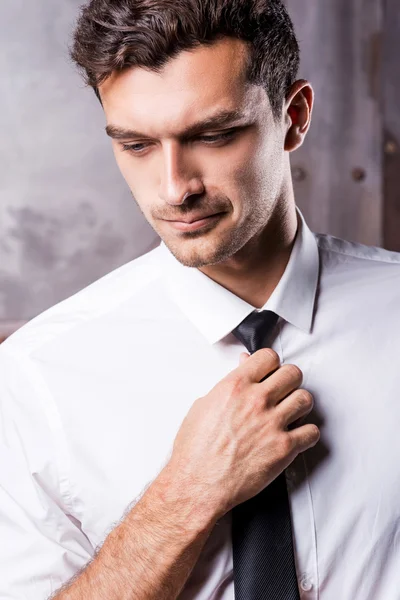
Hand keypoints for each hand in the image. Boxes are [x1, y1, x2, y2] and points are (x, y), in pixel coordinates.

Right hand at [168, 349, 319, 519]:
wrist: (198, 484)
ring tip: (291, 412)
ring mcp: (273, 423)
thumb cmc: (195, 450)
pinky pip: (312, 432)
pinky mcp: (284, 448)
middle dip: (289, 381)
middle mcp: (257, 400)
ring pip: (306, 399)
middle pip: (293, 374)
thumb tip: (243, 367)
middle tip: (284, 391)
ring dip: (300, 405)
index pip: (268, 357)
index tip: (270, 372)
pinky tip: (297, 436)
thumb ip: (228, 384)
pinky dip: (307, 434)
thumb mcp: (204, 405)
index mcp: (235, 386)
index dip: (271, 364)